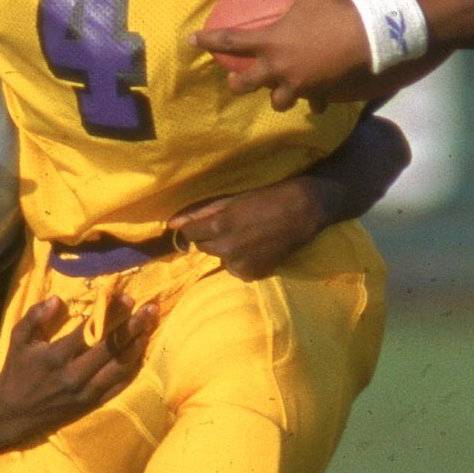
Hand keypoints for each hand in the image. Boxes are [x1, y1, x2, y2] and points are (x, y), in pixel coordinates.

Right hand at [0, 294, 154, 449]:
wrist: (13, 414)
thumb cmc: (17, 372)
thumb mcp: (17, 339)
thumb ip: (35, 317)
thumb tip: (57, 299)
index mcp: (55, 357)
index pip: (89, 330)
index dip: (110, 314)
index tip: (127, 298)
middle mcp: (73, 375)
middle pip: (110, 348)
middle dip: (133, 326)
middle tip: (150, 309)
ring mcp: (85, 392)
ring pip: (119, 367)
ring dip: (137, 346)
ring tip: (150, 327)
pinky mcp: (91, 404)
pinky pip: (118, 386)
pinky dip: (132, 369)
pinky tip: (141, 352)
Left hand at [166, 179, 330, 280]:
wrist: (303, 211)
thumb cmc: (267, 198)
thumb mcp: (231, 201)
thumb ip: (199, 213)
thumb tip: (171, 224)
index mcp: (218, 228)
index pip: (190, 234)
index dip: (198, 226)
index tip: (211, 221)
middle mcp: (226, 250)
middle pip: (204, 247)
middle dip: (213, 236)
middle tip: (234, 225)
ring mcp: (240, 265)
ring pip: (220, 258)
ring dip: (228, 249)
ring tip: (248, 236)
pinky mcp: (253, 274)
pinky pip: (236, 269)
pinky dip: (242, 261)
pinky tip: (256, 248)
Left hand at [198, 0, 389, 109]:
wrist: (366, 40)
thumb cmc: (333, 13)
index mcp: (271, 42)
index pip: (230, 40)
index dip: (207, 39)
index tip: (190, 40)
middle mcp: (279, 68)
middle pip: (246, 83)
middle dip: (237, 83)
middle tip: (235, 80)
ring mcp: (299, 84)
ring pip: (278, 101)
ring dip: (277, 97)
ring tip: (280, 92)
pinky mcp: (320, 94)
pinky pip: (314, 104)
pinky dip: (315, 103)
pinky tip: (318, 102)